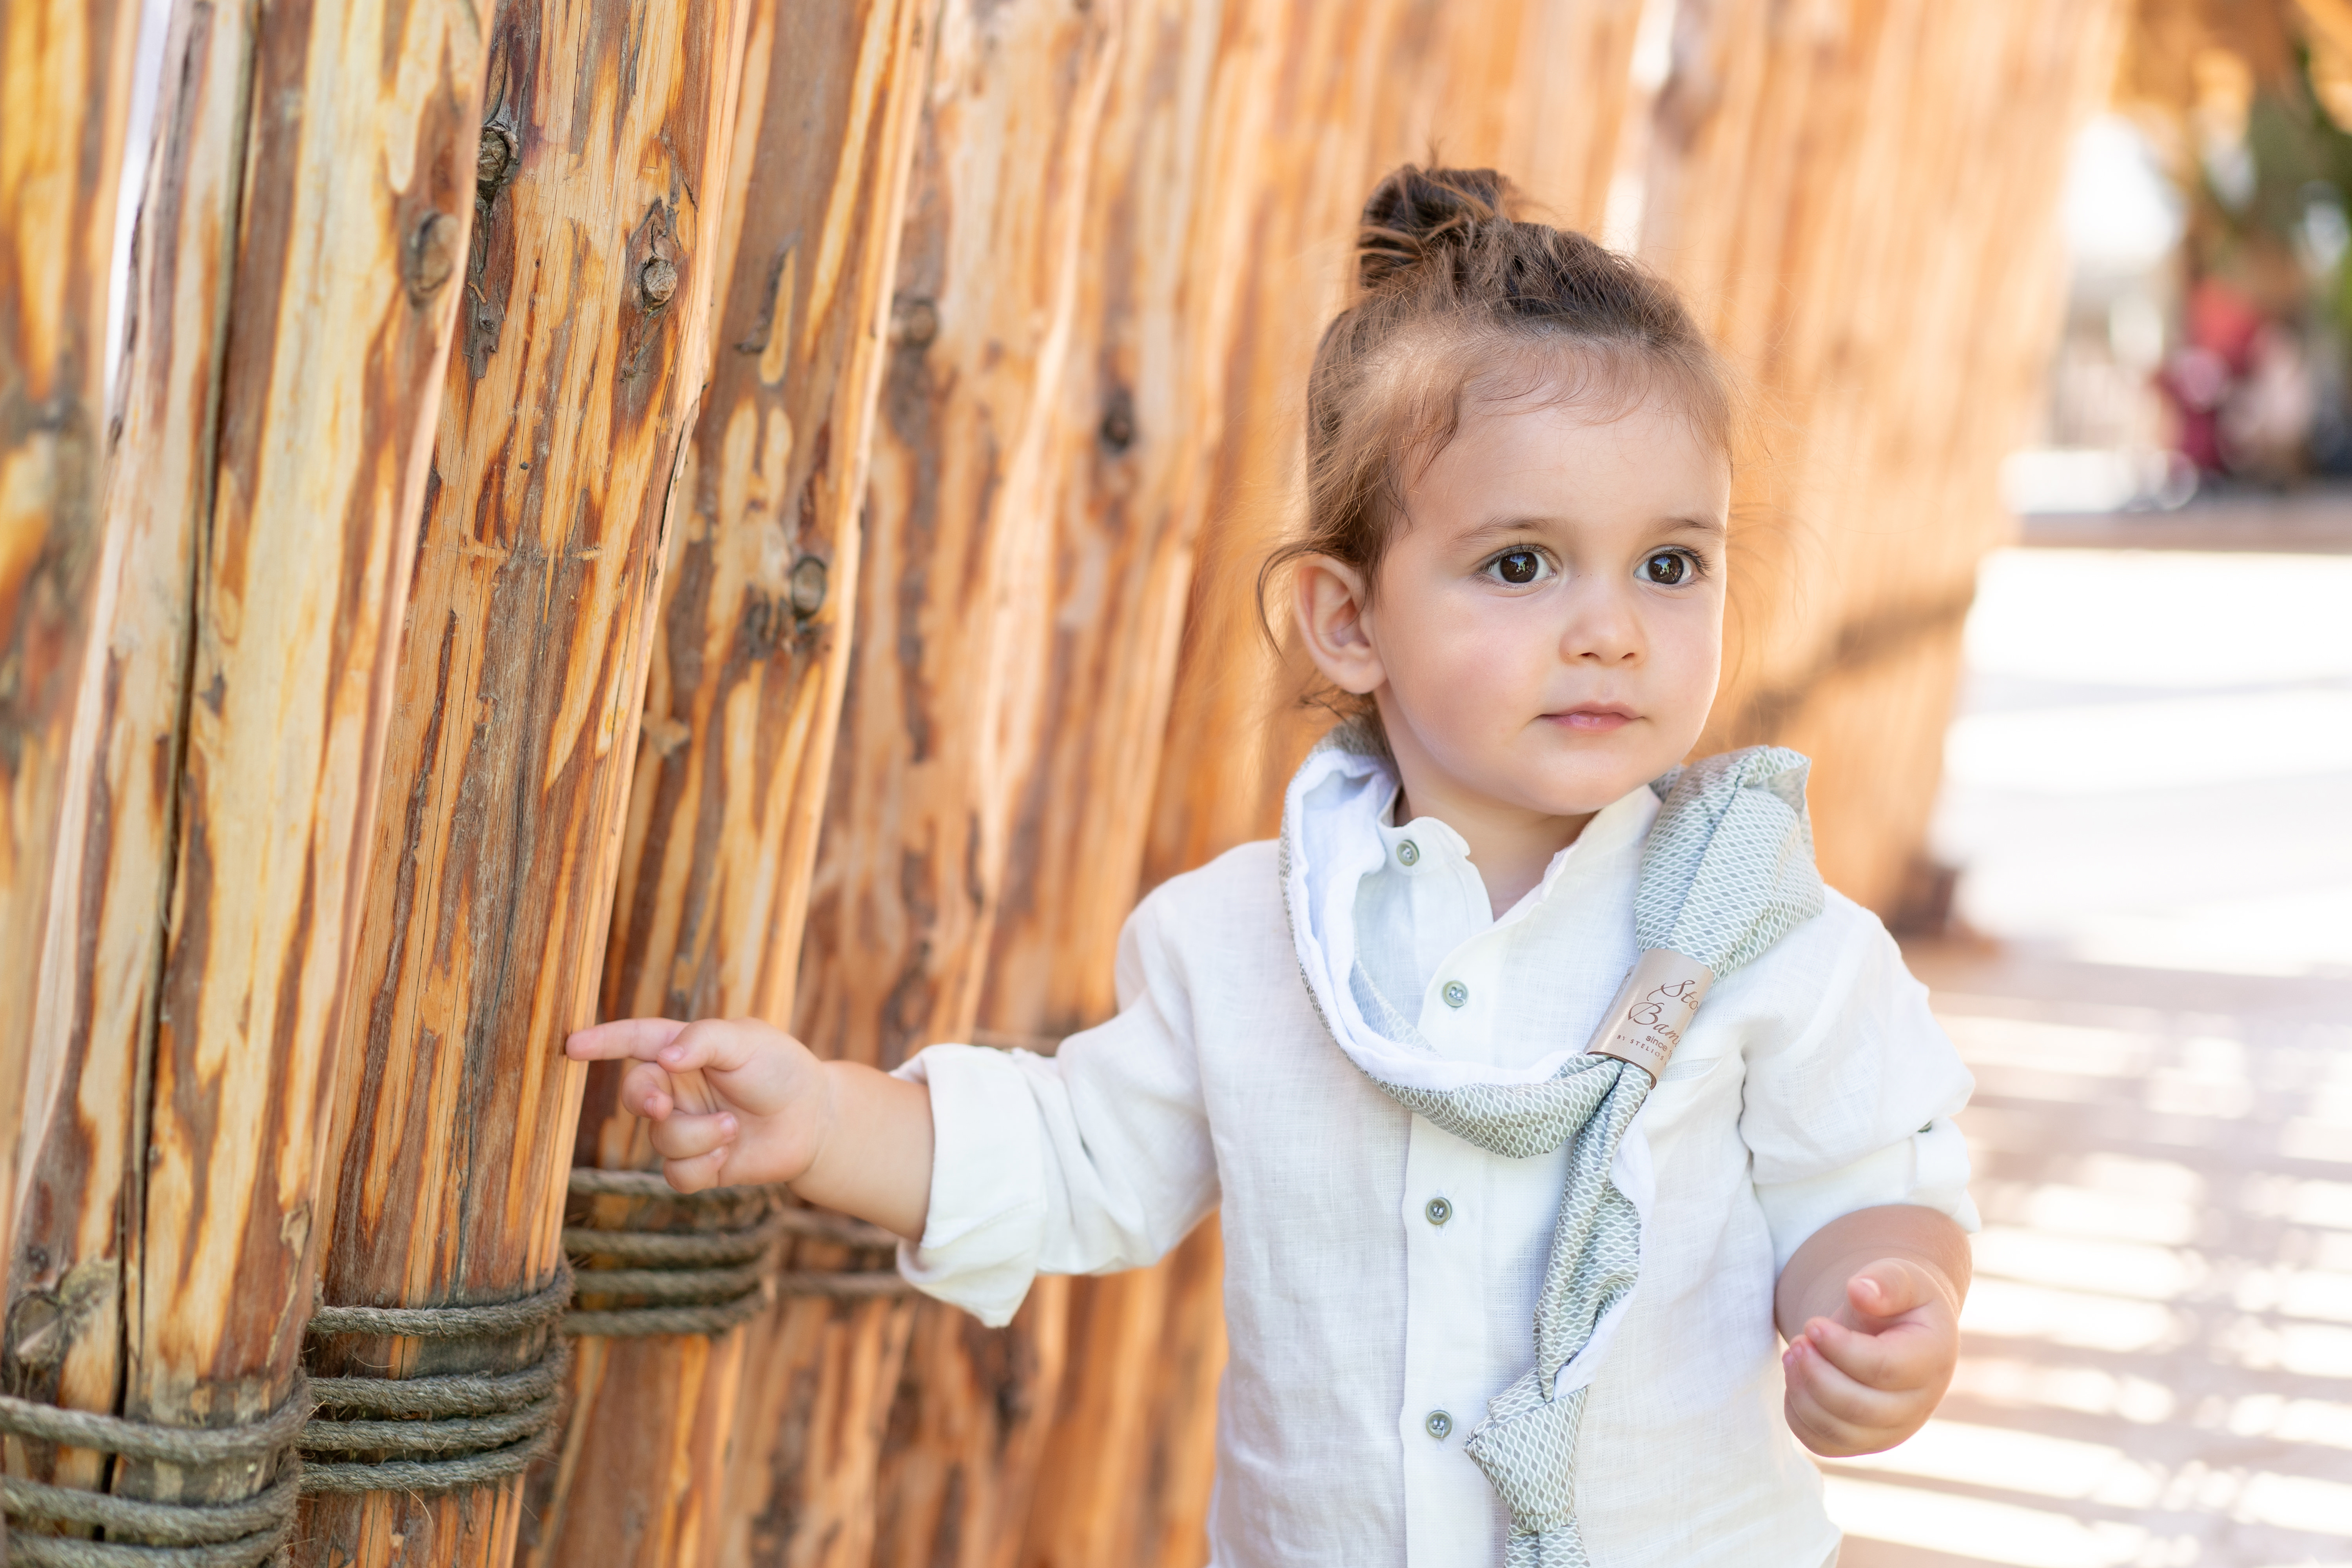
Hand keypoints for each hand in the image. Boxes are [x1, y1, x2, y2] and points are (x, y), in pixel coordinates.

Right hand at [564, 1017, 829, 1193]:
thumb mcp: (746, 1040)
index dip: (602, 1042)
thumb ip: (704, 1039)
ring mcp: (685, 1127)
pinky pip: (676, 1174)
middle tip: (663, 1104)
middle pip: (636, 1094)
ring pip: (661, 1139)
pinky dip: (702, 1165)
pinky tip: (729, 1153)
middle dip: (644, 1099)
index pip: (634, 1041)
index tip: (571, 1045)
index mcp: (683, 1049)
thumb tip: (666, 1057)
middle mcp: (677, 1089)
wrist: (814, 1118)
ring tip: (733, 1127)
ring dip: (697, 1135)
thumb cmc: (781, 1068)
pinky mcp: (698, 1164)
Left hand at [1780, 1256, 1960, 1456]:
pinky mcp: (1863, 1441)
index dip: (1841, 1349)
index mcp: (1932, 1359)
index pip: (1883, 1369)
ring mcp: (1892, 1429)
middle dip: (1816, 1374)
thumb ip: (1886, 1281)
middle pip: (1859, 1408)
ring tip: (1791, 1354)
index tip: (1812, 1324)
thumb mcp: (1901, 1278)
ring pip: (1838, 1430)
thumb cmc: (1897, 1300)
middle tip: (1796, 1341)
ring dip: (1803, 1392)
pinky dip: (1798, 1414)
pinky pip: (1822, 1442)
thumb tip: (1860, 1290)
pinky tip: (1795, 1378)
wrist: (1897, 1329)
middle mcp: (1919, 1404)